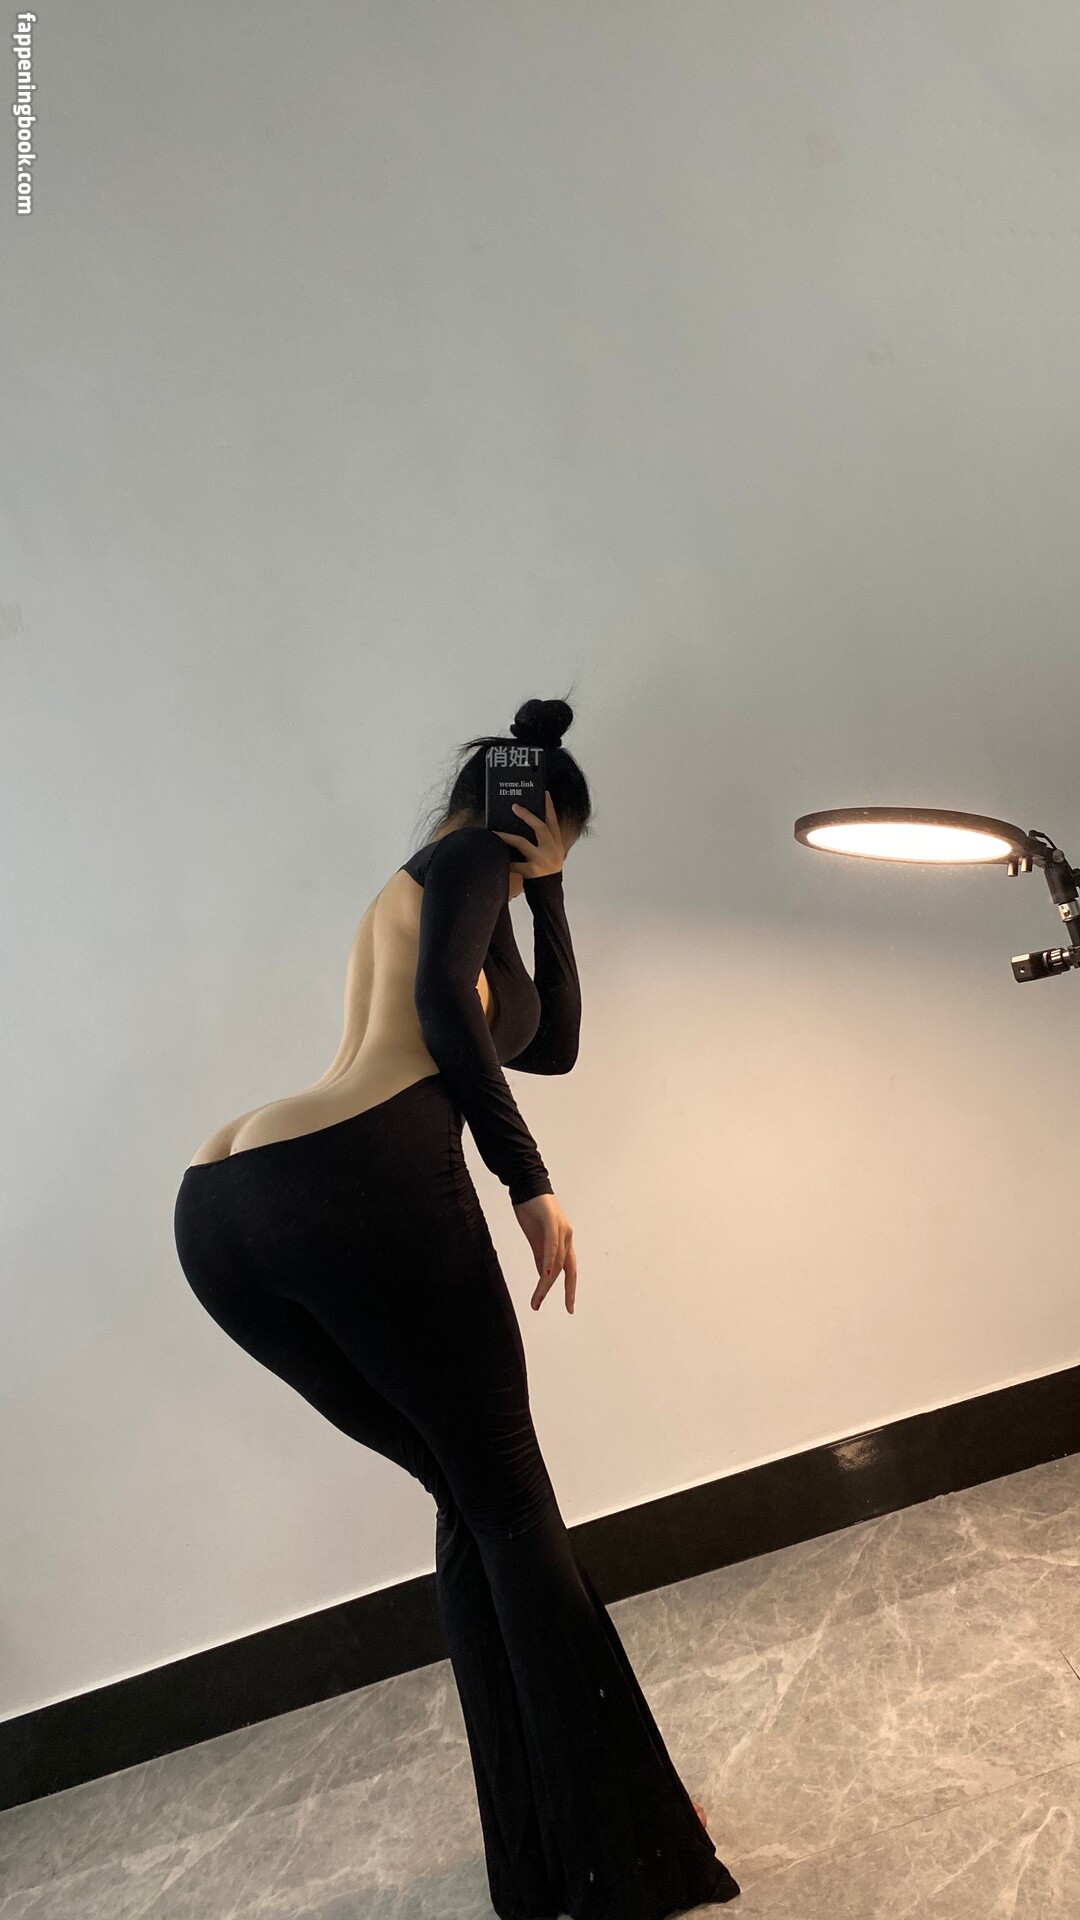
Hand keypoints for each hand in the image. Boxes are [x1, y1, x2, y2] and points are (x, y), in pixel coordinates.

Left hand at [494, 790, 565, 879]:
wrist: (550, 894)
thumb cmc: (546, 873)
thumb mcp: (550, 855)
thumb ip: (542, 843)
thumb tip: (524, 826)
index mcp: (557, 845)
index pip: (553, 822)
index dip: (549, 807)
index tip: (544, 794)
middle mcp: (552, 850)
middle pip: (539, 827)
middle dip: (527, 815)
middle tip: (514, 806)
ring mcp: (542, 860)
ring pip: (521, 842)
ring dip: (506, 836)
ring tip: (495, 832)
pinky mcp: (532, 870)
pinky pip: (514, 862)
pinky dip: (504, 859)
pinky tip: (495, 856)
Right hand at [512, 1191, 576, 1312]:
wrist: (525, 1185)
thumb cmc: (531, 1211)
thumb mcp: (535, 1239)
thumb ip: (541, 1257)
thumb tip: (544, 1278)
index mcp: (564, 1241)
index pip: (570, 1270)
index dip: (570, 1289)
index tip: (570, 1307)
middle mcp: (567, 1236)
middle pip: (566, 1270)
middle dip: (563, 1291)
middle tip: (557, 1308)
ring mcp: (561, 1228)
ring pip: (557, 1262)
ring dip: (547, 1283)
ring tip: (538, 1300)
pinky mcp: (551, 1221)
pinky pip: (552, 1246)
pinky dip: (548, 1262)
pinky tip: (545, 1276)